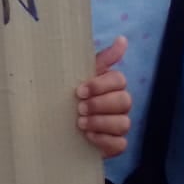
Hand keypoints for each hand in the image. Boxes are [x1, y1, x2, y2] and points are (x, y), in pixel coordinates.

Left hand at [75, 37, 132, 158]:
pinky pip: (120, 143)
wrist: (59, 126)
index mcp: (112, 85)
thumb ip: (102, 59)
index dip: (100, 85)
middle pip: (124, 101)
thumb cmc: (72, 96)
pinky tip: (88, 137)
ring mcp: (119, 125)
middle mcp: (120, 104)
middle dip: (99, 104)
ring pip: (123, 123)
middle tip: (79, 108)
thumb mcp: (80, 75)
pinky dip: (104, 140)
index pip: (119, 80)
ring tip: (80, 123)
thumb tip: (122, 39)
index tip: (79, 91)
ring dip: (100, 122)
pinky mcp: (115, 144)